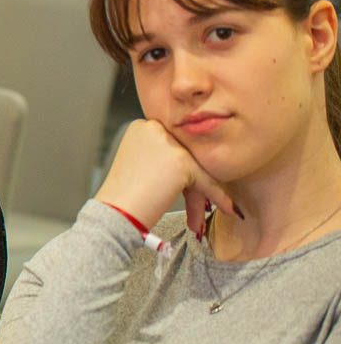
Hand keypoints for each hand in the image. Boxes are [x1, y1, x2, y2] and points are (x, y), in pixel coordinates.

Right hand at [95, 119, 236, 236]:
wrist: (116, 212)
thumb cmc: (123, 196)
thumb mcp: (138, 166)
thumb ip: (161, 157)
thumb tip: (188, 164)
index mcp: (140, 127)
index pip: (172, 144)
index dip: (179, 169)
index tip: (184, 189)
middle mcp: (153, 128)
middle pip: (185, 155)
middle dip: (193, 184)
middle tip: (198, 209)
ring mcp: (167, 143)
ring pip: (196, 167)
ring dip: (204, 193)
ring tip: (201, 216)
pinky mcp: (181, 160)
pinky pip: (205, 180)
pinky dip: (217, 196)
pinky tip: (228, 209)